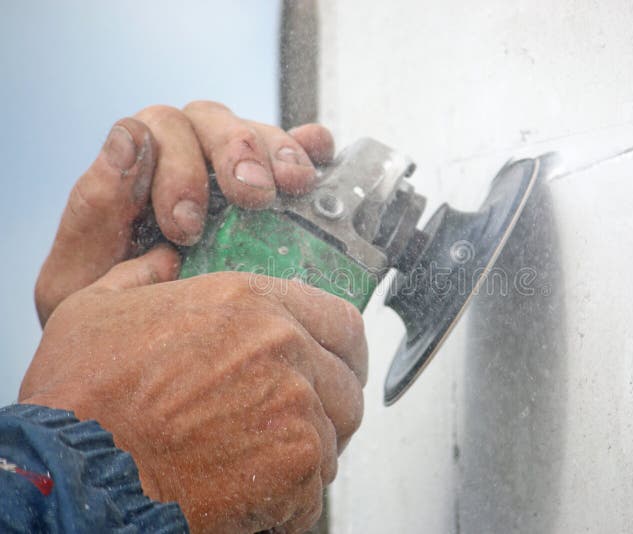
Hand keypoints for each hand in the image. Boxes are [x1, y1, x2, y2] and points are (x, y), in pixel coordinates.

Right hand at [19, 248, 366, 532]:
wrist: (72, 468)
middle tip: (294, 427)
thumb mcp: (97, 309)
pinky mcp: (293, 465)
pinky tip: (251, 498)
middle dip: (327, 410)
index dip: (343, 353)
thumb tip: (158, 263)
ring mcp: (294, 406)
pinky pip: (314, 491)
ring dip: (303, 456)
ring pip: (332, 439)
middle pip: (347, 386)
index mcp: (249, 303)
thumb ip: (140, 279)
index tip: (334, 369)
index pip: (343, 323)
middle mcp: (283, 348)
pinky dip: (289, 503)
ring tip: (258, 465)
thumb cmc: (80, 396)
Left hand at [34, 101, 334, 324]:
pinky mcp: (279, 188)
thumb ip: (92, 213)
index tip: (188, 227)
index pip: (154, 133)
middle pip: (209, 122)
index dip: (176, 168)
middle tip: (252, 196)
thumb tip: (127, 139)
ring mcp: (235, 173)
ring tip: (293, 186)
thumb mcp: (81, 282)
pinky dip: (312, 147)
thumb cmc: (114, 327)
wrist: (159, 369)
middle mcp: (188, 161)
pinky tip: (320, 160)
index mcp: (137, 174)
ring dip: (277, 151)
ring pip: (255, 131)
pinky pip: (299, 148)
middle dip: (233, 152)